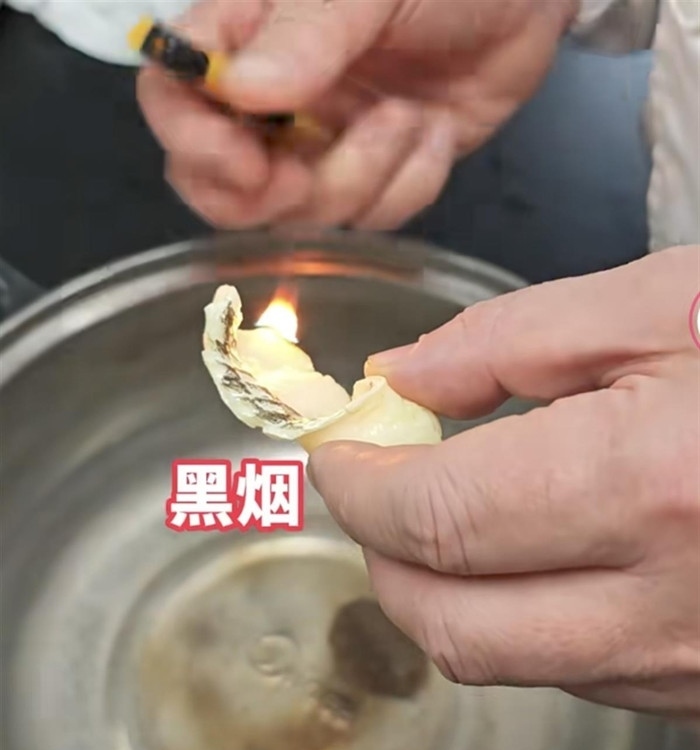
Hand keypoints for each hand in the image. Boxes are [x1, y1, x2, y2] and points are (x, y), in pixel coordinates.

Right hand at [136, 0, 575, 229]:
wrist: (530, 0)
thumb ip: (306, 30)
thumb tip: (240, 88)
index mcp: (252, 39)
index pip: (175, 98)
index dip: (193, 143)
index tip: (246, 161)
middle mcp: (276, 102)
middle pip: (222, 185)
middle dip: (270, 195)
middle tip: (313, 169)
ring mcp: (326, 148)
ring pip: (303, 216)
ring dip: (361, 177)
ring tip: (409, 118)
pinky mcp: (378, 179)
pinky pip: (372, 219)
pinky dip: (409, 185)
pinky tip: (435, 132)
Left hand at [308, 246, 699, 724]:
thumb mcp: (662, 304)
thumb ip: (508, 341)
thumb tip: (399, 380)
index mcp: (650, 485)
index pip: (436, 516)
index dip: (360, 485)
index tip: (338, 453)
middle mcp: (668, 603)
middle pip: (450, 621)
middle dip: (381, 554)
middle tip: (371, 488)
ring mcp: (690, 661)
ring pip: (502, 657)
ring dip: (441, 588)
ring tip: (443, 512)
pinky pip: (570, 667)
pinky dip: (515, 612)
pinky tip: (530, 549)